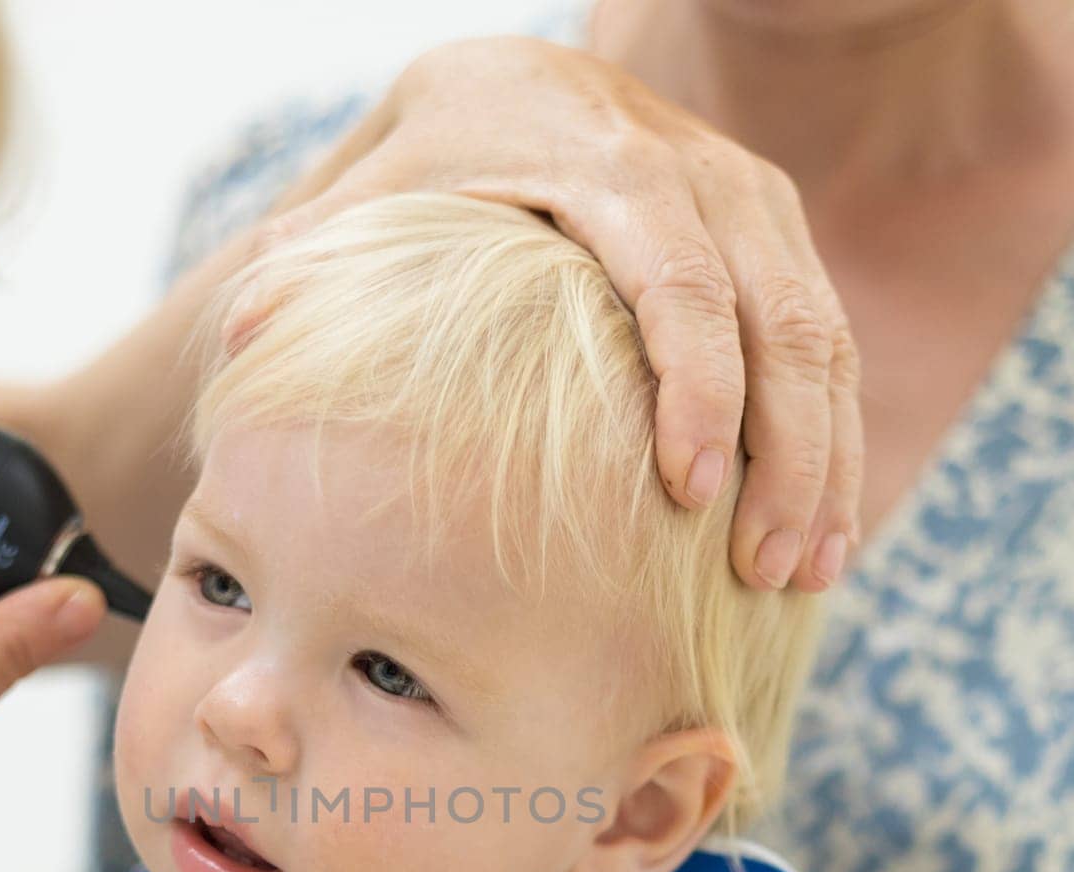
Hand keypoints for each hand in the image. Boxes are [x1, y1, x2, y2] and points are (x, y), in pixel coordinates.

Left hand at [243, 36, 858, 592]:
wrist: (507, 94)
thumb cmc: (425, 170)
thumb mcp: (369, 199)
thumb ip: (312, 264)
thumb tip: (240, 337)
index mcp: (596, 156)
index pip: (673, 271)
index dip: (693, 382)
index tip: (690, 492)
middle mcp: (693, 167)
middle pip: (776, 311)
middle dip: (784, 448)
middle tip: (764, 570)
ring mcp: (746, 199)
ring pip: (821, 336)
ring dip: (823, 460)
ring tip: (806, 575)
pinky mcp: (772, 239)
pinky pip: (829, 344)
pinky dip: (833, 441)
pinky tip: (824, 534)